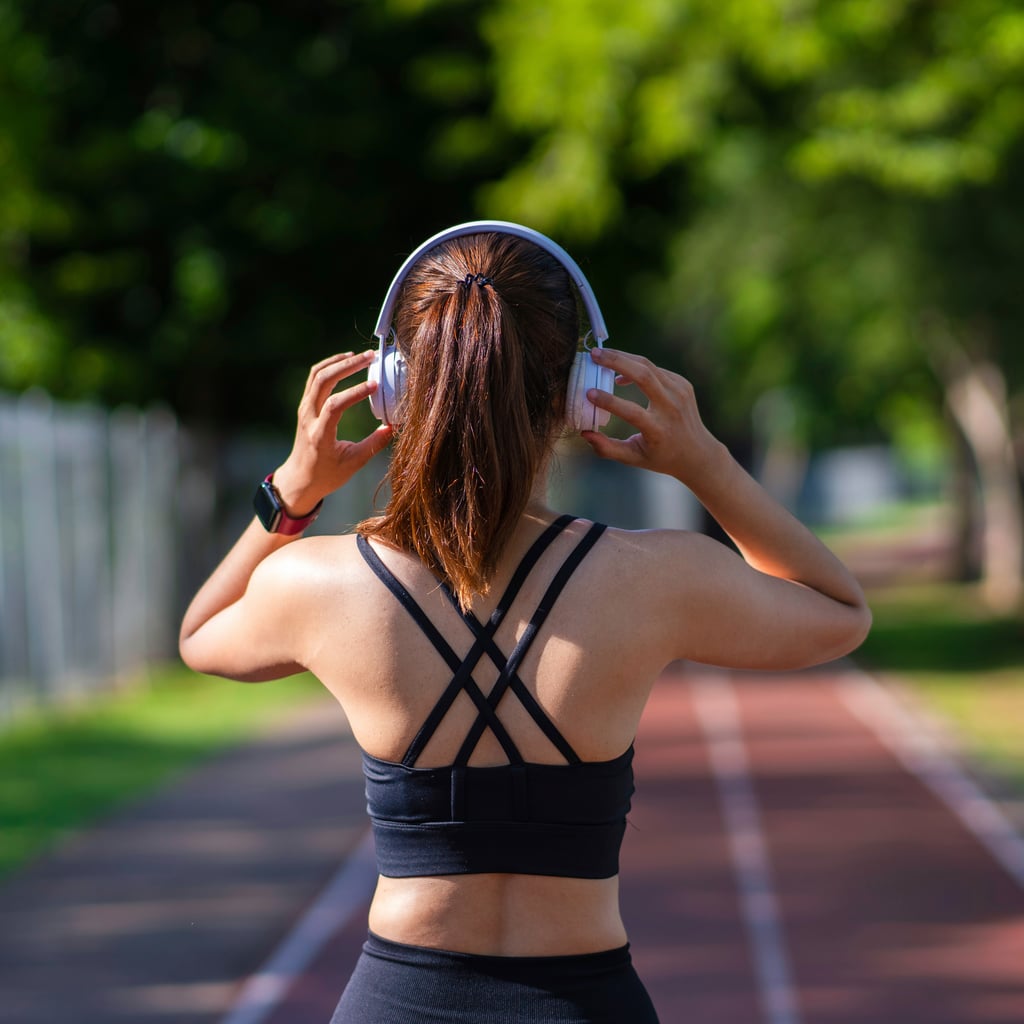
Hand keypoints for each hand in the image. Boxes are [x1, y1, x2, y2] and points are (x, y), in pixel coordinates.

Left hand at [272, 350, 392, 510]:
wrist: (299, 479)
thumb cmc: (327, 475)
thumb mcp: (354, 463)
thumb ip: (374, 444)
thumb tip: (394, 426)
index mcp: (320, 434)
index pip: (335, 405)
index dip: (355, 392)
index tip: (376, 385)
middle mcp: (308, 418)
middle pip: (323, 381)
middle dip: (348, 366)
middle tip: (370, 357)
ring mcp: (304, 409)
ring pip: (317, 374)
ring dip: (339, 362)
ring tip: (360, 356)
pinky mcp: (305, 406)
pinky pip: (314, 378)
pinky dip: (330, 366)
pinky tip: (346, 362)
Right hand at [580, 348, 722, 485]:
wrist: (698, 452)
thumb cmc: (660, 457)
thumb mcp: (633, 458)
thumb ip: (607, 449)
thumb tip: (584, 433)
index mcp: (658, 429)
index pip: (631, 411)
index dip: (609, 401)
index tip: (589, 393)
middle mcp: (671, 408)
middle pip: (643, 376)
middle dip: (616, 361)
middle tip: (593, 355)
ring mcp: (680, 393)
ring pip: (648, 366)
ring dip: (622, 357)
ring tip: (601, 354)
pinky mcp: (683, 384)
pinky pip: (655, 370)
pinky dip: (636, 367)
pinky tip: (622, 373)